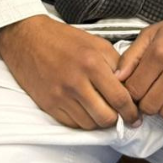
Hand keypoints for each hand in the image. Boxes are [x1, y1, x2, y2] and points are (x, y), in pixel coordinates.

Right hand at [0, 15, 144, 131]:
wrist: (27, 38)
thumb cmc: (62, 39)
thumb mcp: (96, 43)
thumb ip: (116, 64)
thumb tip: (130, 87)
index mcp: (92, 63)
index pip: (120, 98)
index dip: (131, 112)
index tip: (135, 116)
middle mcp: (76, 82)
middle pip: (106, 117)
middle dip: (116, 120)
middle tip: (119, 116)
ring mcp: (61, 96)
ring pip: (89, 125)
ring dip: (98, 121)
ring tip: (100, 110)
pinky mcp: (49, 104)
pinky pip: (72, 124)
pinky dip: (82, 121)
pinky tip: (84, 110)